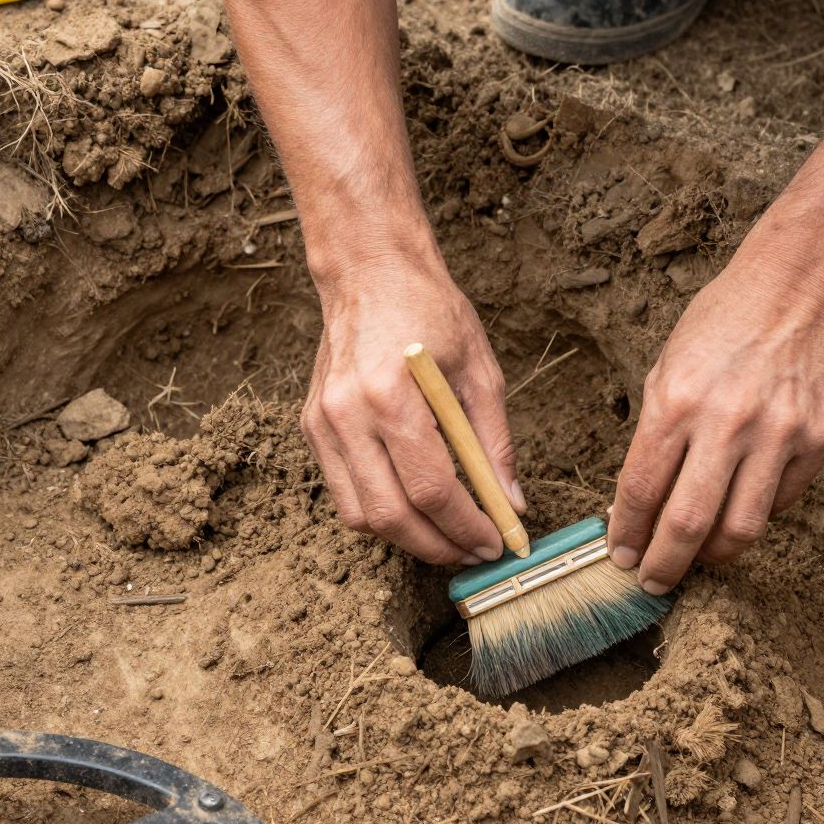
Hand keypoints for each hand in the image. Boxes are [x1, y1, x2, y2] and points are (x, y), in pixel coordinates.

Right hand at [303, 252, 523, 565]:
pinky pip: (343, 492)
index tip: (496, 542)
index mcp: (393, 395)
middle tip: (473, 551)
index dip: (467, 527)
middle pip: (391, 515)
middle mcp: (348, 414)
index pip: (431, 489)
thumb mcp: (480, 371)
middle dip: (438, 546)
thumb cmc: (431, 313)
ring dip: (406, 538)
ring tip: (446, 535)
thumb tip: (512, 504)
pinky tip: (413, 504)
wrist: (370, 273)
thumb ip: (494, 443)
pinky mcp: (311, 427)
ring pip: (360, 515)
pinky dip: (380, 511)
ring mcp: (322, 423)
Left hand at [607, 243, 823, 592]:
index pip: (641, 491)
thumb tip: (638, 502)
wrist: (798, 289)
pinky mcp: (816, 442)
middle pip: (688, 525)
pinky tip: (738, 512)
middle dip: (663, 565)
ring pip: (741, 530)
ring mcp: (778, 435)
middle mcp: (727, 423)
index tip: (621, 556)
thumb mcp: (668, 367)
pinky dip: (755, 516)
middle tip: (653, 581)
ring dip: (712, 557)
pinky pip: (781, 503)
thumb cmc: (721, 325)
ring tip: (698, 560)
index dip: (627, 535)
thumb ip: (654, 435)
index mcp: (676, 402)